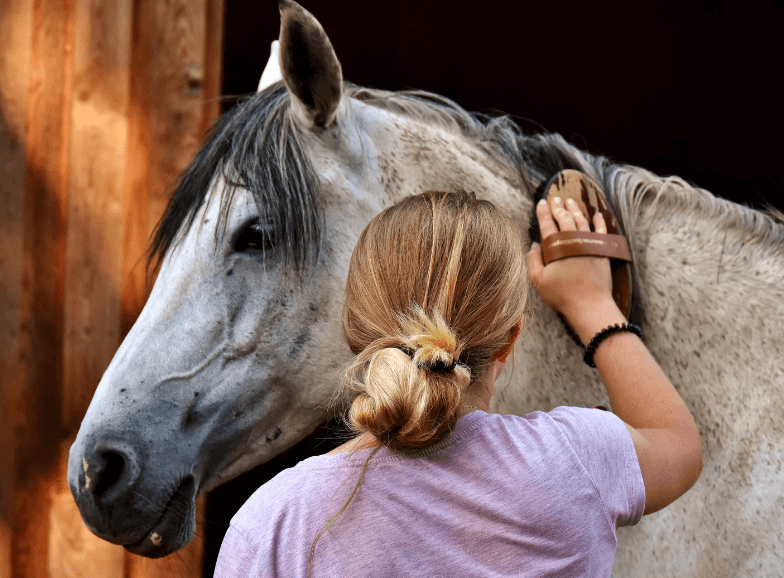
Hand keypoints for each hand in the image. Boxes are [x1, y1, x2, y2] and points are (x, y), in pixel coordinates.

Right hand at [527, 196, 614, 321]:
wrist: (589, 305)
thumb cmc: (562, 294)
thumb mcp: (538, 281)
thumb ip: (533, 260)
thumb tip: (534, 245)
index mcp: (556, 246)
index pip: (548, 224)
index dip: (544, 212)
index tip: (542, 203)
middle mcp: (573, 240)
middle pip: (565, 218)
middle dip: (558, 207)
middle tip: (554, 199)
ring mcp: (589, 243)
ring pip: (582, 220)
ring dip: (575, 209)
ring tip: (570, 201)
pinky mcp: (602, 250)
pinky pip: (601, 231)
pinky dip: (599, 222)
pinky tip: (596, 214)